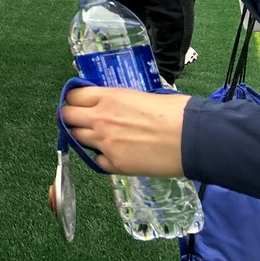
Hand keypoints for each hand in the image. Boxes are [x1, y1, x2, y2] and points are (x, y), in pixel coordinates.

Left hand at [61, 85, 188, 175]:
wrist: (194, 139)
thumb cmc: (177, 112)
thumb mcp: (142, 95)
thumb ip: (119, 100)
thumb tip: (112, 101)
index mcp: (108, 97)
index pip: (73, 96)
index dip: (76, 100)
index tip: (81, 104)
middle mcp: (100, 119)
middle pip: (67, 116)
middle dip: (72, 118)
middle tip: (84, 121)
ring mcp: (105, 143)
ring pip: (77, 138)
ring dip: (85, 137)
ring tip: (102, 138)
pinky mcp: (115, 164)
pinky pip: (96, 160)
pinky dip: (102, 158)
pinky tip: (116, 154)